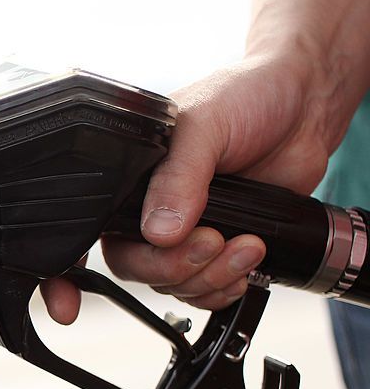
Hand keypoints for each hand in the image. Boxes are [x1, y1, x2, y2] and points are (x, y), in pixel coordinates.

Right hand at [42, 49, 338, 322]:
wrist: (307, 101)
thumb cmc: (246, 93)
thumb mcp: (203, 126)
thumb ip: (179, 178)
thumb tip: (160, 232)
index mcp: (127, 177)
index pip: (90, 229)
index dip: (81, 269)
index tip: (87, 295)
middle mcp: (146, 207)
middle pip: (134, 266)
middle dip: (174, 266)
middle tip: (212, 242)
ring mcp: (182, 230)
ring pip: (172, 283)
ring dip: (208, 276)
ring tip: (247, 245)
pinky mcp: (217, 246)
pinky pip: (203, 289)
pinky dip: (223, 287)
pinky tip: (246, 266)